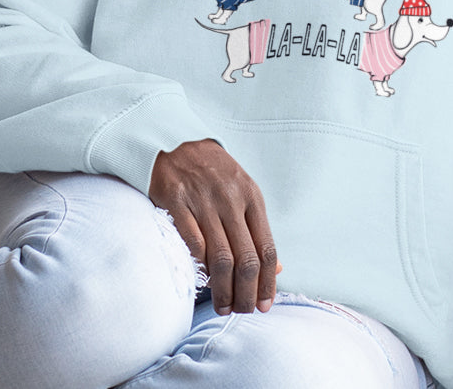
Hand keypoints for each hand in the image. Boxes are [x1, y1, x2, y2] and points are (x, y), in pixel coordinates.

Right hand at [149, 139, 277, 315]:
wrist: (178, 141)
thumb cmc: (215, 172)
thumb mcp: (244, 192)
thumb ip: (257, 229)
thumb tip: (275, 269)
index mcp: (252, 197)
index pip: (266, 249)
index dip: (267, 283)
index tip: (265, 305)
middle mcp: (231, 200)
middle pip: (246, 259)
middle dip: (247, 293)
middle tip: (242, 311)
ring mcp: (203, 201)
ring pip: (220, 258)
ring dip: (224, 290)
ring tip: (223, 306)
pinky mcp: (177, 202)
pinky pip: (193, 243)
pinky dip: (200, 267)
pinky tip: (202, 281)